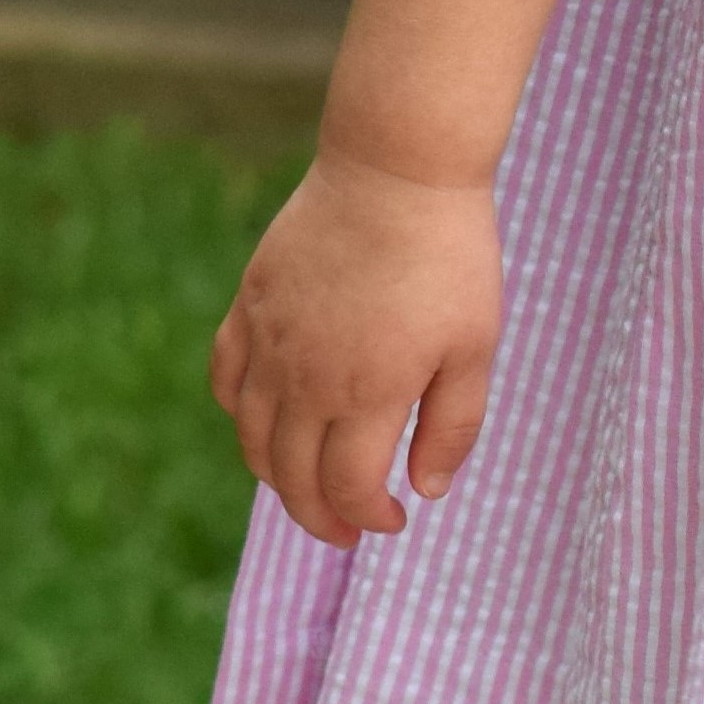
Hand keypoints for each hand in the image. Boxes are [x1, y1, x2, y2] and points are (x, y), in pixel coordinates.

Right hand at [209, 152, 506, 547]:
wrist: (397, 171)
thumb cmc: (451, 257)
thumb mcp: (475, 345)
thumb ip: (452, 426)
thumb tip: (424, 492)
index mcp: (366, 395)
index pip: (348, 489)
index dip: (368, 518)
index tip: (395, 521)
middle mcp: (305, 381)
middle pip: (292, 477)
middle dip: (319, 517)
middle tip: (347, 531)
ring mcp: (269, 344)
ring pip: (254, 438)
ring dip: (276, 476)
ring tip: (307, 489)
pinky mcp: (250, 307)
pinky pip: (229, 381)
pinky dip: (242, 415)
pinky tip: (266, 424)